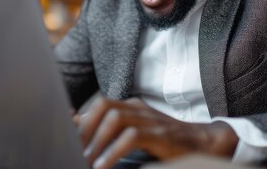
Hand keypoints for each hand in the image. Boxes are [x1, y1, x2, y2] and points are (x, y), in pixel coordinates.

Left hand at [77, 97, 238, 168]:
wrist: (202, 141)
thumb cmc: (165, 139)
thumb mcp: (135, 130)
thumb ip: (109, 128)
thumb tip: (79, 124)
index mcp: (130, 105)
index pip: (98, 104)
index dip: (80, 118)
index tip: (64, 135)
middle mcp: (137, 108)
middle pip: (102, 106)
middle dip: (85, 128)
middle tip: (74, 150)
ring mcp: (149, 119)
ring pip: (114, 119)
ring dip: (96, 141)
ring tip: (85, 160)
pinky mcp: (159, 134)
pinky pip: (131, 137)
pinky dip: (114, 151)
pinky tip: (105, 165)